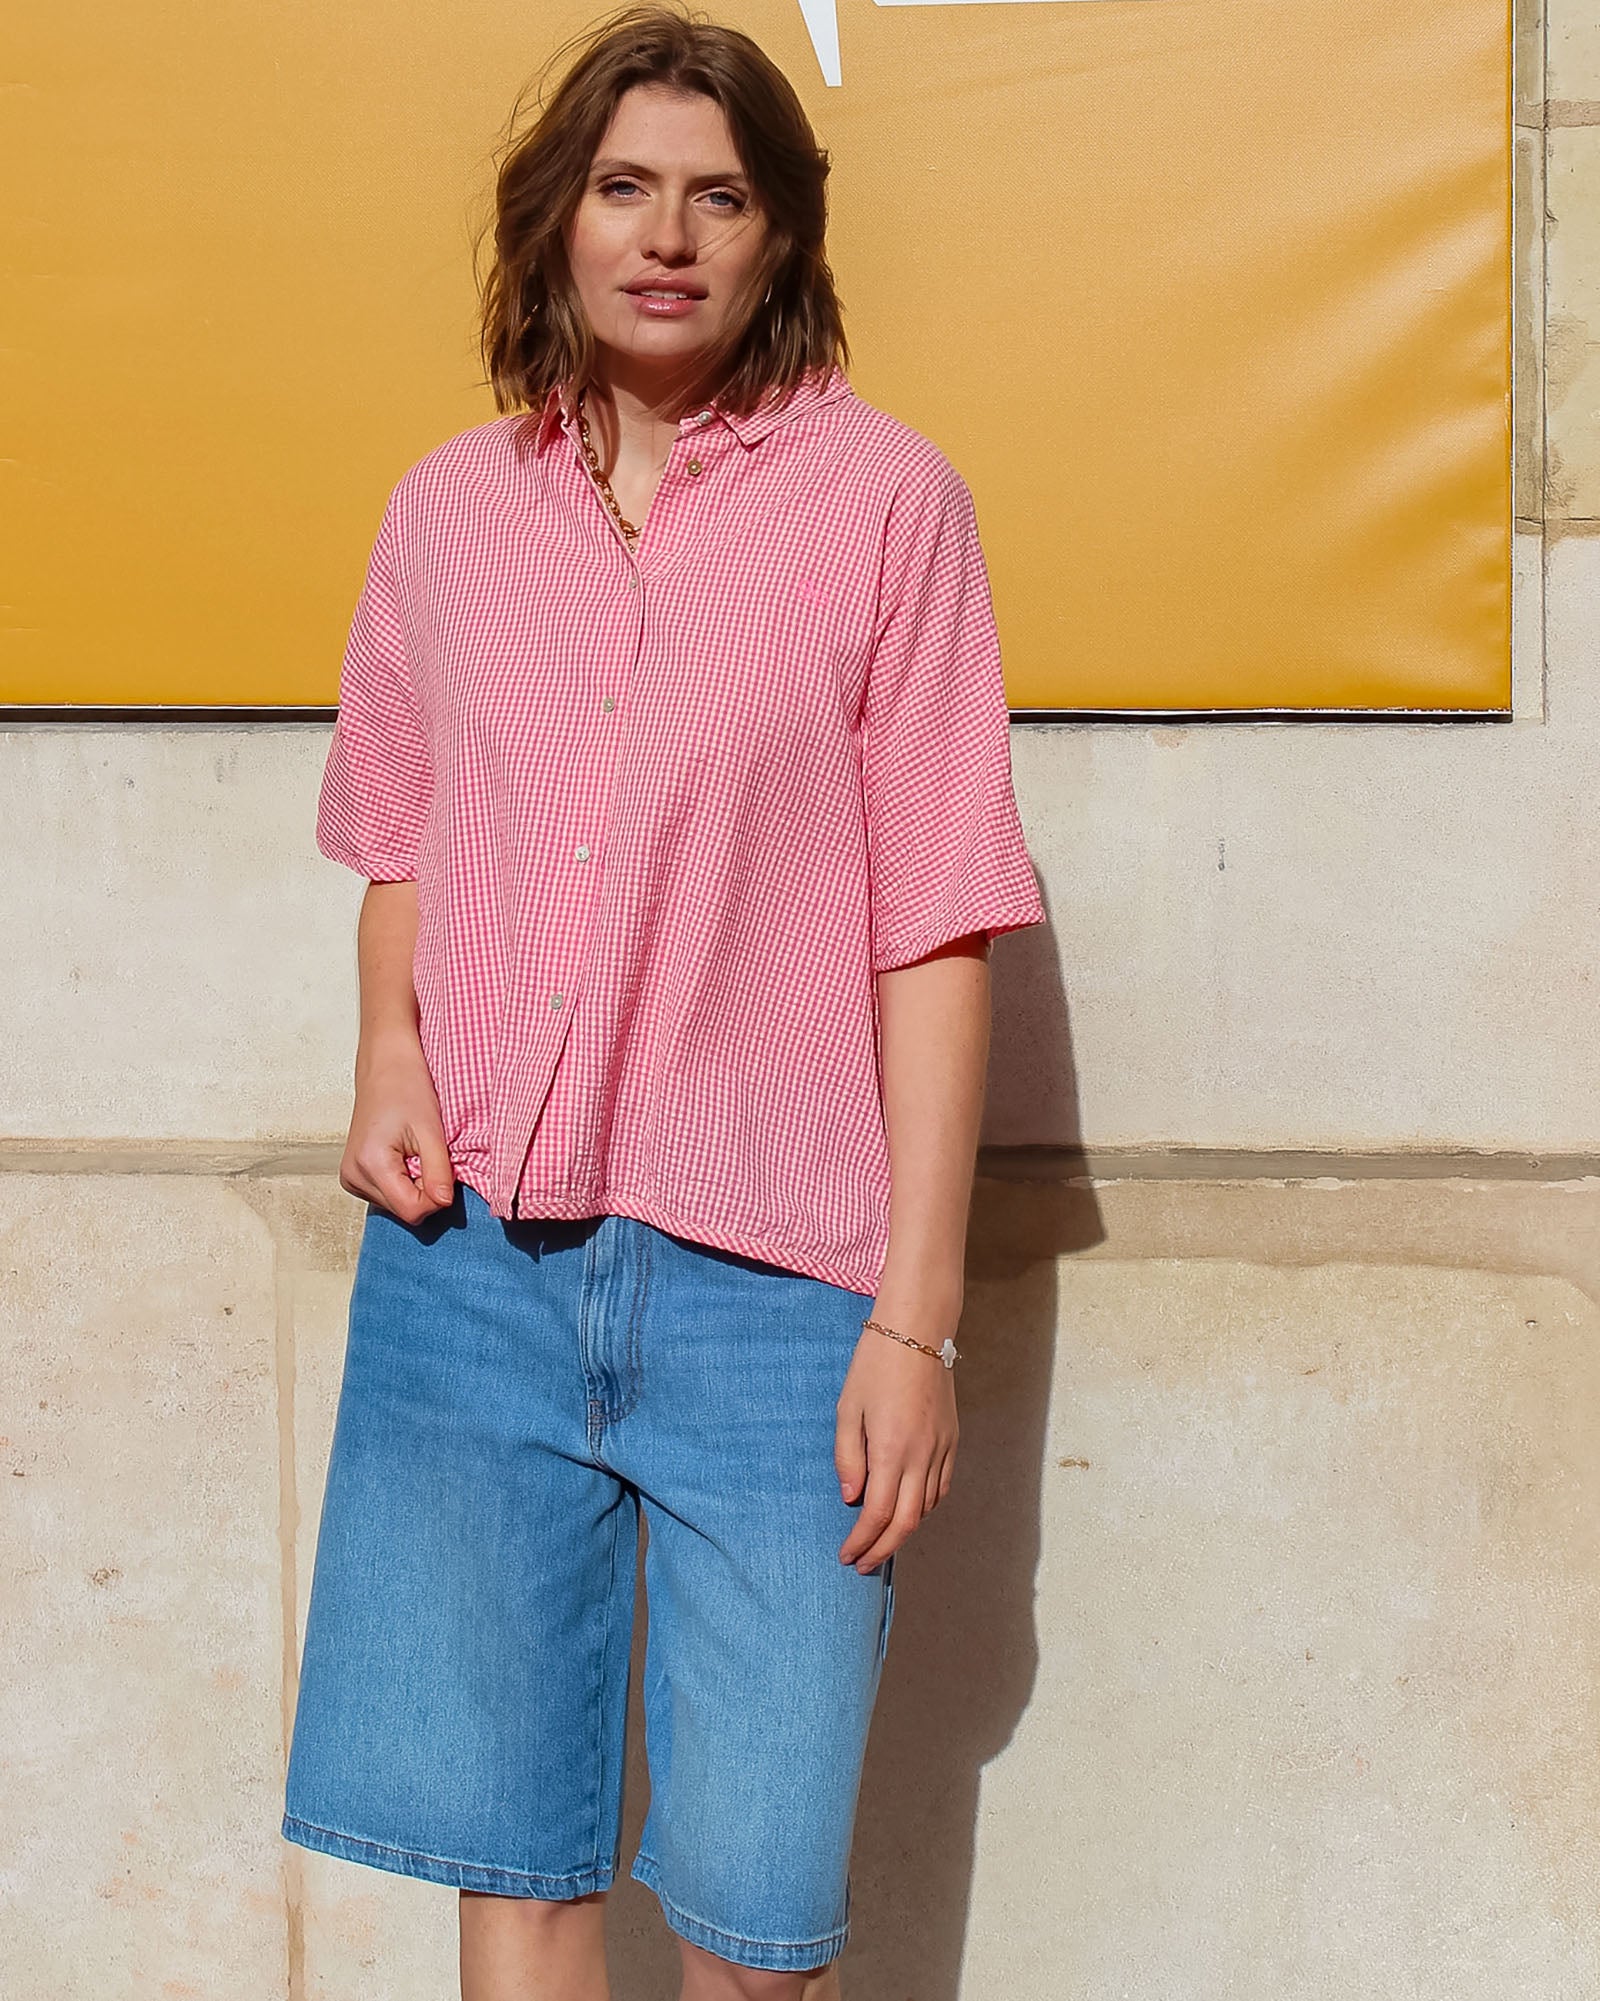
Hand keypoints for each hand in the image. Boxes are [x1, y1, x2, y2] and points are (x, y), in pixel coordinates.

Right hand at [340, 1033, 454, 1223]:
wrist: (385, 1065)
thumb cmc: (407, 1088)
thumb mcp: (432, 1131)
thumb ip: (438, 1172)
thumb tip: (444, 1204)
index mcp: (370, 1164)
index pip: (412, 1211)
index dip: (436, 1197)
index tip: (442, 1169)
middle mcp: (353, 1176)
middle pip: (404, 1210)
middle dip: (425, 1190)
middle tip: (428, 1153)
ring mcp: (350, 1177)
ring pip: (396, 1205)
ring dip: (414, 1185)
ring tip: (414, 1150)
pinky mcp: (353, 1175)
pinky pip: (387, 1194)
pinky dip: (402, 1180)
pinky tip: (403, 1155)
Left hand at [835, 1308, 959, 1573]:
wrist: (917, 1330)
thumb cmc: (875, 1364)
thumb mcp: (848, 1408)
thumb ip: (848, 1457)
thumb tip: (851, 1497)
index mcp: (891, 1449)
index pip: (878, 1514)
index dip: (862, 1542)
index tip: (847, 1556)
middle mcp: (921, 1455)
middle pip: (907, 1522)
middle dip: (883, 1549)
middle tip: (863, 1563)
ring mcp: (942, 1448)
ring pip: (927, 1507)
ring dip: (904, 1530)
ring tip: (881, 1539)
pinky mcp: (953, 1438)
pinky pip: (942, 1486)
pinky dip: (925, 1506)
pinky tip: (909, 1508)